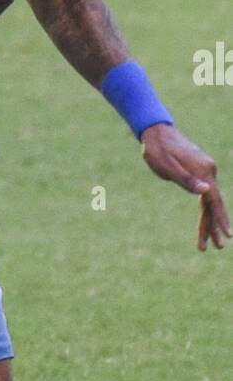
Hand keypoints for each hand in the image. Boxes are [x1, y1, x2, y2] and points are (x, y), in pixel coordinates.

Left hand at [140, 123, 231, 250]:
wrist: (155, 133)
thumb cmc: (157, 150)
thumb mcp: (167, 166)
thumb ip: (186, 180)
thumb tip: (207, 190)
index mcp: (203, 171)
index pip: (214, 200)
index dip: (220, 219)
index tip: (227, 235)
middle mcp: (209, 170)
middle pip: (214, 204)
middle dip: (214, 227)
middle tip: (217, 247)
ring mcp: (205, 171)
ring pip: (209, 201)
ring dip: (209, 221)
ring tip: (208, 243)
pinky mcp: (200, 171)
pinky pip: (205, 195)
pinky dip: (205, 209)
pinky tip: (205, 221)